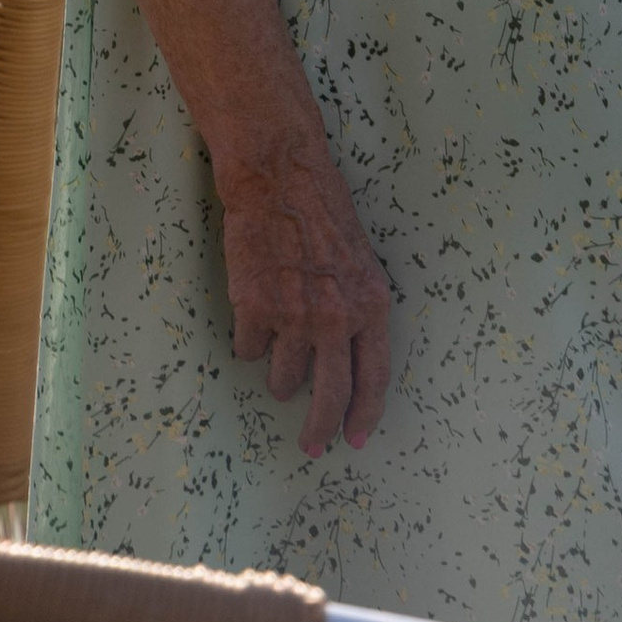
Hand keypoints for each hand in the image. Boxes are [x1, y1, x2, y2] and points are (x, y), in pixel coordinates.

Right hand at [217, 137, 392, 455]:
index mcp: (371, 306)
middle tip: (312, 446)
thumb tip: (346, 364)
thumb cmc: (322, 212)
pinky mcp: (252, 308)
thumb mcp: (360, 264)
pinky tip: (253, 311)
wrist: (278, 175)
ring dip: (278, 375)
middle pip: (328, 397)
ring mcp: (292, 316)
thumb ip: (357, 314)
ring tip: (278, 344)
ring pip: (282, 379)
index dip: (363, 417)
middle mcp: (335, 319)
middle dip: (318, 429)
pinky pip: (247, 351)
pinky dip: (249, 340)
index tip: (353, 440)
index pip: (373, 380)